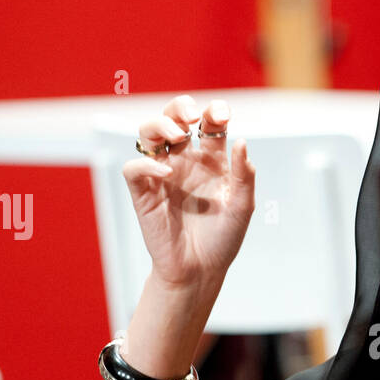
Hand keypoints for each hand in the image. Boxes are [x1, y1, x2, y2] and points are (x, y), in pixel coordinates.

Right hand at [123, 95, 256, 290]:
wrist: (200, 271)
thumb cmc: (223, 240)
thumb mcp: (242, 207)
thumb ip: (245, 176)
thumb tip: (241, 141)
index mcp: (211, 161)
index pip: (209, 125)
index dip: (213, 112)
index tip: (221, 115)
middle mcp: (185, 162)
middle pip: (173, 119)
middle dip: (179, 107)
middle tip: (192, 117)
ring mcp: (162, 174)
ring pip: (148, 133)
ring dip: (159, 125)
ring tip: (178, 135)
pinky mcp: (144, 192)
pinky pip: (135, 167)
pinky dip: (146, 162)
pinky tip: (166, 169)